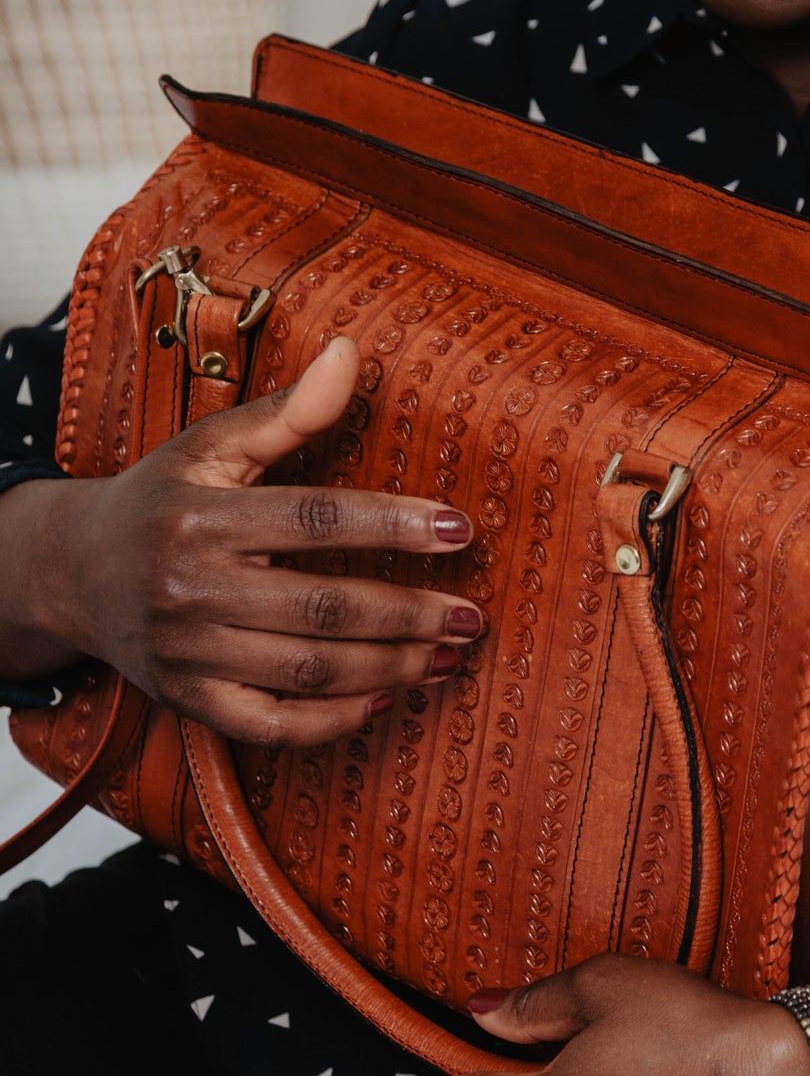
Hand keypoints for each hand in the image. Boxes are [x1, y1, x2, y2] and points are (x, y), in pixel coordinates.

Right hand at [0, 337, 485, 743]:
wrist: (72, 573)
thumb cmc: (161, 498)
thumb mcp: (213, 444)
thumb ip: (290, 409)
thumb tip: (350, 350)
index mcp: (203, 518)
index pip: (316, 521)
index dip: (393, 526)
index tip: (459, 530)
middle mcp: (193, 589)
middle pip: (321, 608)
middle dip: (407, 615)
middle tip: (471, 615)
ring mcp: (189, 654)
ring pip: (305, 672)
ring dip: (389, 669)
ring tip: (448, 654)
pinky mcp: (188, 701)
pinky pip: (270, 726)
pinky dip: (331, 722)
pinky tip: (384, 700)